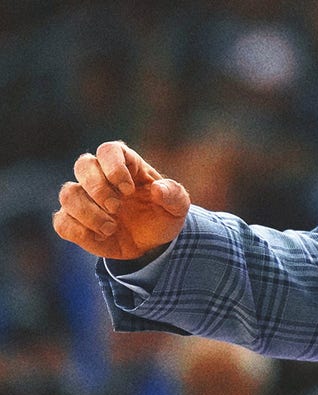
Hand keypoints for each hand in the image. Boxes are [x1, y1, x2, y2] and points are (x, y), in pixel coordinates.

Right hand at [53, 141, 190, 259]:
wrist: (151, 244)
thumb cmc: (162, 216)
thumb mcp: (178, 207)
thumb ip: (174, 195)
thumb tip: (158, 189)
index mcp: (126, 164)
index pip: (109, 150)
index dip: (114, 167)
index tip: (129, 190)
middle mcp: (100, 176)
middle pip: (83, 165)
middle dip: (98, 188)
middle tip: (117, 207)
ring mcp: (84, 198)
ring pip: (68, 193)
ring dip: (88, 212)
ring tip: (111, 227)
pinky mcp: (73, 221)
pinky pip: (62, 221)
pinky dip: (80, 231)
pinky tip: (102, 236)